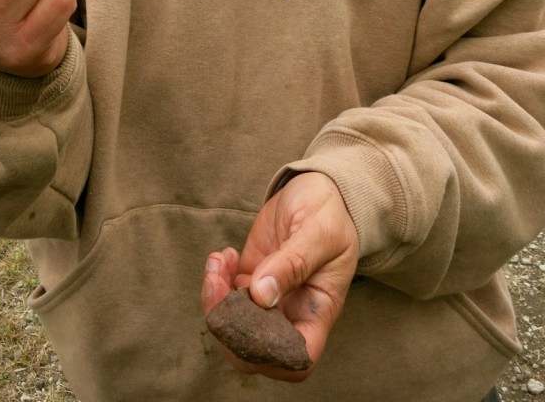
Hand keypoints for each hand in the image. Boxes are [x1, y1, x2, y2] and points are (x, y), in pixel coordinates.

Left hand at [201, 172, 358, 380]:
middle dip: (227, 326)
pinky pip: (226, 295)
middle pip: (255, 349)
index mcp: (318, 310)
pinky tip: (223, 255)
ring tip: (218, 262)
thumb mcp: (319, 232)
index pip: (297, 358)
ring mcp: (268, 297)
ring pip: (233, 324)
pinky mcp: (251, 277)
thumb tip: (261, 295)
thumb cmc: (329, 212)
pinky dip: (216, 280)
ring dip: (215, 300)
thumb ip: (293, 263)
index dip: (270, 355)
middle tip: (217, 285)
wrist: (319, 187)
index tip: (250, 318)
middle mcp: (292, 311)